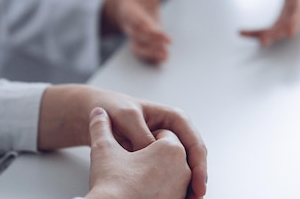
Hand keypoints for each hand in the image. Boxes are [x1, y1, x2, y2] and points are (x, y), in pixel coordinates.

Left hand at [37, 85, 207, 198]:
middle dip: (197, 178)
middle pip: (194, 157)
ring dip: (187, 184)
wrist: (100, 112)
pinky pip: (170, 173)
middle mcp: (175, 132)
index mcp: (173, 118)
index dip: (198, 163)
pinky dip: (173, 185)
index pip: (193, 141)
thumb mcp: (126, 117)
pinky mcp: (157, 158)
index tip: (198, 181)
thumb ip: (141, 133)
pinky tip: (173, 196)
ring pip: (184, 167)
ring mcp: (167, 146)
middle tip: (196, 196)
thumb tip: (152, 152)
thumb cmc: (114, 109)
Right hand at [103, 0, 177, 63]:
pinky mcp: (141, 43)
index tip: (152, 27)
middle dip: (151, 39)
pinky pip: (143, 55)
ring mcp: (135, 36)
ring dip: (150, 53)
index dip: (142, 23)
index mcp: (128, 8)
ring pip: (137, 48)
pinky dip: (152, 59)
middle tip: (167, 40)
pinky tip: (164, 59)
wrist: (124, 5)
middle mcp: (130, 24)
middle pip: (137, 35)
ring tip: (165, 55)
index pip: (133, 17)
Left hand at [240, 0, 299, 45]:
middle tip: (263, 41)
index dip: (297, 22)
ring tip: (245, 33)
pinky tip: (243, 32)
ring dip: (264, 35)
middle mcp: (298, 13)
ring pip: (278, 32)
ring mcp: (291, 20)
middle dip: (276, 34)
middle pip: (288, 27)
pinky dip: (257, 33)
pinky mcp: (283, 23)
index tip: (291, 32)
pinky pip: (271, 30)